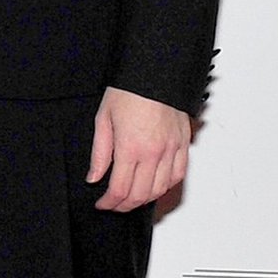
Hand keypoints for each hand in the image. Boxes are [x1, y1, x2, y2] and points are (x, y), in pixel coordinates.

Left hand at [86, 87, 189, 210]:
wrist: (155, 71)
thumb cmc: (129, 90)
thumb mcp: (103, 119)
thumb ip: (100, 153)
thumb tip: (94, 176)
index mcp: (131, 147)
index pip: (120, 190)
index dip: (109, 203)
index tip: (103, 204)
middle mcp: (154, 152)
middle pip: (140, 195)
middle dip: (124, 206)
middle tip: (114, 205)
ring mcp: (171, 149)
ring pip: (161, 190)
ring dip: (145, 199)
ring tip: (132, 198)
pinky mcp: (183, 143)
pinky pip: (179, 175)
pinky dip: (167, 186)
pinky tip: (156, 186)